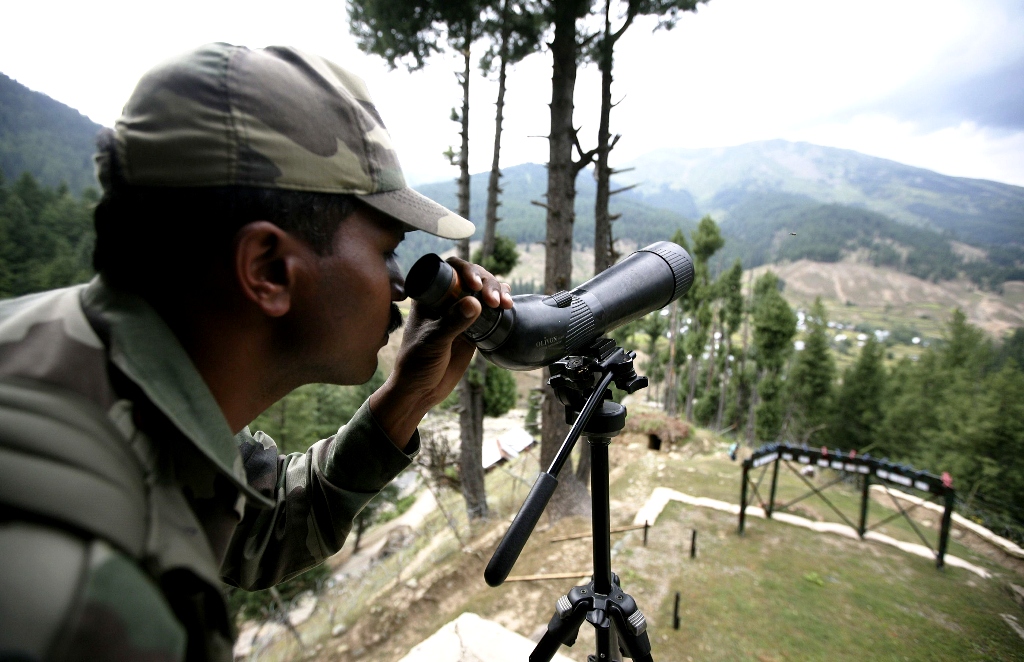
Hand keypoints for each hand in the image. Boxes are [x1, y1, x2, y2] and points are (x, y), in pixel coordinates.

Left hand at [369, 258, 512, 448]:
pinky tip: (508, 305)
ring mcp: (460, 313)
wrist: (421, 390)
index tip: (474, 285)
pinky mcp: (473, 328)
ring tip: (504, 304)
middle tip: (493, 301)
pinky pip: (490, 310)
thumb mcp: (433, 342)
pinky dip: (501, 304)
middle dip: (486, 282)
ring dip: (497, 291)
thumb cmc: (416, 364)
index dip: (465, 270)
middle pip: (471, 277)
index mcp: (429, 296)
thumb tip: (475, 302)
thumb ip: (452, 322)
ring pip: (483, 291)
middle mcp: (445, 300)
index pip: (449, 269)